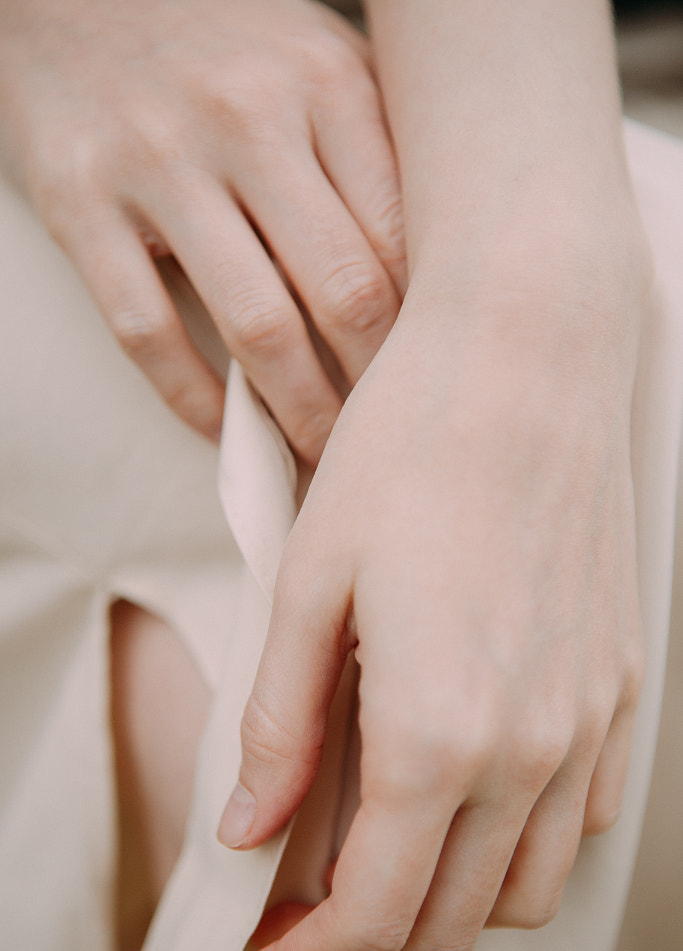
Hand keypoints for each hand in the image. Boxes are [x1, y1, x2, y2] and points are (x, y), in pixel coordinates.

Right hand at [0, 0, 404, 456]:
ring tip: (324, 458)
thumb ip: (375, 153)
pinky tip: (225, 431)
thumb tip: (438, 277)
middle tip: (389, 443)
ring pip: (255, 325)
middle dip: (375, 391)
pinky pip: (149, 332)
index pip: (404, 240)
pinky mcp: (80, 204)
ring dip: (299, 414)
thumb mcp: (316, 61)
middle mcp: (247, 117)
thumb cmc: (222, 44)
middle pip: (344, 292)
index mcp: (326, 81)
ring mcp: (158, 161)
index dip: (427, 336)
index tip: (435, 390)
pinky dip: (195, 401)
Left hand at [218, 237, 646, 950]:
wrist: (526, 363)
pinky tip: (467, 800)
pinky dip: (515, 847)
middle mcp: (529, 747)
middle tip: (298, 912)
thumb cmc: (412, 451)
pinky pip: (580, 820)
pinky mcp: (619, 687)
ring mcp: (587, 721)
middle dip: (363, 939)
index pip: (370, 910)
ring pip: (522, 886)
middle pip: (447, 916)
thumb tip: (251, 828)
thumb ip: (283, 724)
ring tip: (380, 856)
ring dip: (443, 899)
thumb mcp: (310, 583)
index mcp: (437, 730)